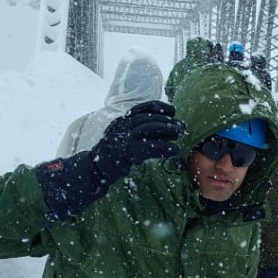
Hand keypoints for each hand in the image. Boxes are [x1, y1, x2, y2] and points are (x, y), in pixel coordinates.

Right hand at [36, 101, 184, 221]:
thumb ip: (137, 132)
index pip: (143, 108)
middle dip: (168, 121)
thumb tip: (163, 130)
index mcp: (122, 121)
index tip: (173, 110)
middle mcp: (122, 126)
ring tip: (180, 134)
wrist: (94, 170)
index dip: (160, 107)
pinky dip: (165, 148)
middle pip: (148, 118)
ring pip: (149, 128)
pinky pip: (149, 147)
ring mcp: (122, 138)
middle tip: (182, 126)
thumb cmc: (112, 157)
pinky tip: (175, 150)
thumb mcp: (123, 139)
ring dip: (168, 130)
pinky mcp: (126, 152)